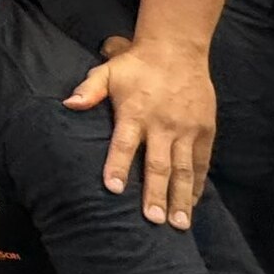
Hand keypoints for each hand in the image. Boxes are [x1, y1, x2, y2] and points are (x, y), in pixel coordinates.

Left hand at [67, 41, 214, 228]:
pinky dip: (198, 184)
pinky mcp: (205, 130)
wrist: (178, 49)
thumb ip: (89, 90)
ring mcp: (186, 129)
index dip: (117, 165)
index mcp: (136, 112)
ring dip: (181, 198)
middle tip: (153, 220)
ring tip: (178, 224)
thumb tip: (68, 104)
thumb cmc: (136, 64)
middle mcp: (163, 124)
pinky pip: (202, 162)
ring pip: (184, 169)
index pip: (124, 143)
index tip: (112, 188)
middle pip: (158, 164)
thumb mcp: (108, 72)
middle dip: (156, 193)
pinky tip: (192, 204)